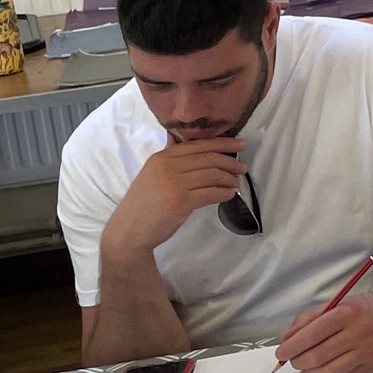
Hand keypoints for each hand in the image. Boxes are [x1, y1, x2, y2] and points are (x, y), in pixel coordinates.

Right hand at [102, 138, 247, 253]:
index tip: (240, 144)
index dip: (223, 143)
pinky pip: (210, 193)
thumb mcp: (152, 174)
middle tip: (243, 167)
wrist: (129, 230)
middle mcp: (167, 166)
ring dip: (229, 179)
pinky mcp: (180, 202)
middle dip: (230, 161)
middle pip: (208, 158)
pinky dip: (224, 193)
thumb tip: (184, 142)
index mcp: (161, 157)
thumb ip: (170, 159)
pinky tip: (229, 194)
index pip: (198, 145)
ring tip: (237, 183)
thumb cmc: (144, 204)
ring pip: (212, 175)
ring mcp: (173, 184)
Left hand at [273, 288, 372, 372]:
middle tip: (292, 359)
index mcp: (347, 313)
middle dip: (298, 360)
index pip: (312, 334)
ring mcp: (367, 352)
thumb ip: (309, 319)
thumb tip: (286, 339)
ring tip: (303, 367)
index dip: (292, 346)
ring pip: (329, 371)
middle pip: (318, 355)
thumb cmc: (366, 307)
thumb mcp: (337, 303)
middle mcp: (358, 333)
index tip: (281, 352)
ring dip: (310, 372)